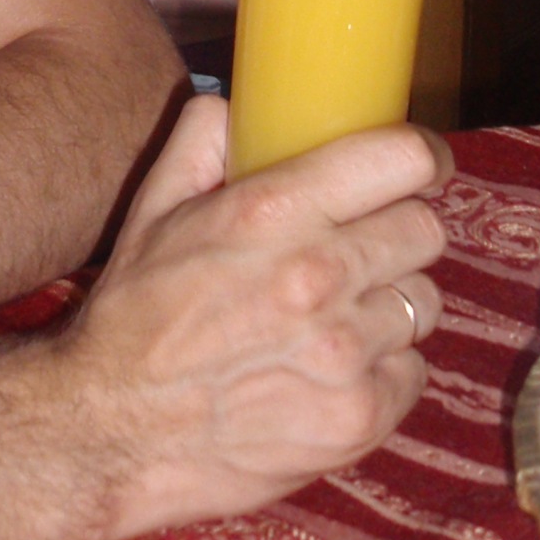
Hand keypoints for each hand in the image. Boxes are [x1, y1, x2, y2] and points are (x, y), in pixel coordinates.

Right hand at [48, 95, 450, 539]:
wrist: (114, 432)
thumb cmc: (133, 315)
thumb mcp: (150, 210)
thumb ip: (199, 142)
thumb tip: (236, 106)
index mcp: (273, 212)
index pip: (401, 159)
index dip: (418, 157)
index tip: (416, 165)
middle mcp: (319, 277)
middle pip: (425, 231)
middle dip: (398, 231)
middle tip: (362, 246)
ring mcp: (345, 354)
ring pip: (424, 304)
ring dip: (388, 303)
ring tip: (337, 316)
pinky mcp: (360, 418)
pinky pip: (412, 372)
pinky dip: (383, 370)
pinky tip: (330, 370)